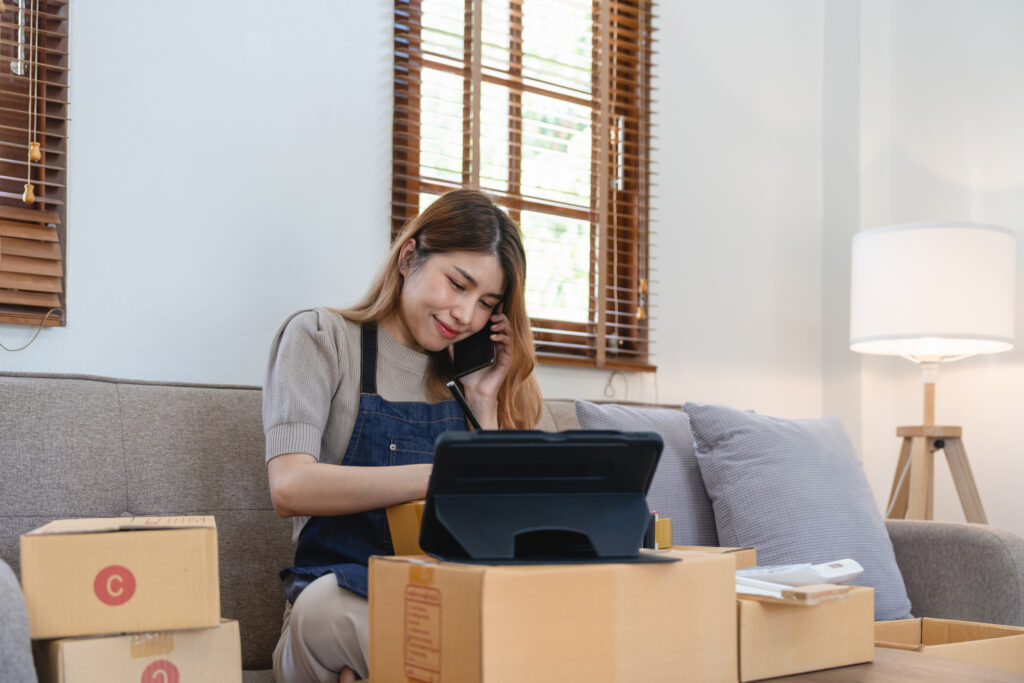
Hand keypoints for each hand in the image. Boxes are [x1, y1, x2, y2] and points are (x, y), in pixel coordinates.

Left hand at [457, 310, 511, 426]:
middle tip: (492, 314)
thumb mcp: (458, 358)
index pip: (494, 324)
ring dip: (502, 325)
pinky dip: (502, 338)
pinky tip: (493, 336)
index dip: (494, 313)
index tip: (491, 304)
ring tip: (493, 324)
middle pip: (504, 324)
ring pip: (508, 332)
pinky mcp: (506, 358)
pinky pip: (508, 344)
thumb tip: (447, 337)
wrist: (475, 391)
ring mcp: (503, 351)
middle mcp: (498, 344)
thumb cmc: (470, 375)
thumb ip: (454, 348)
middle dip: (500, 316)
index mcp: (489, 342)